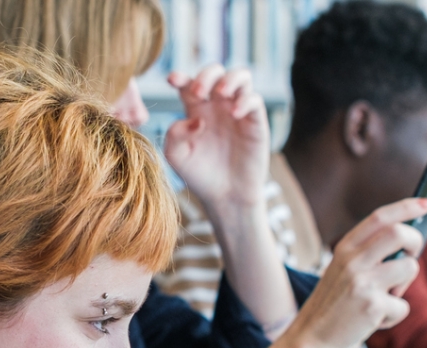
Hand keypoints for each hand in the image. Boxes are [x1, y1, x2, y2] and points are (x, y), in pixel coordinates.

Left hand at [163, 65, 270, 218]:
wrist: (225, 196)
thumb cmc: (199, 175)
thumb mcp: (177, 156)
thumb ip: (175, 134)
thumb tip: (195, 119)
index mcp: (194, 109)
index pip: (187, 83)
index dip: (180, 77)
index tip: (172, 79)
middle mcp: (216, 105)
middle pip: (215, 72)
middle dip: (206, 75)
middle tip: (198, 92)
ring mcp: (237, 111)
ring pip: (240, 77)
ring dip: (230, 78)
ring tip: (221, 93)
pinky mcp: (255, 122)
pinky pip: (255, 99)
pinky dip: (245, 100)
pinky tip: (234, 113)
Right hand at [285, 198, 426, 347]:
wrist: (310, 340)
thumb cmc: (333, 307)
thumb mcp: (342, 272)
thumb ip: (367, 256)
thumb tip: (408, 244)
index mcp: (344, 249)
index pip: (380, 217)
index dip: (406, 207)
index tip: (426, 204)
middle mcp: (352, 261)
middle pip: (399, 234)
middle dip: (416, 242)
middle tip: (412, 255)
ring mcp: (362, 282)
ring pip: (409, 268)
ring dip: (405, 286)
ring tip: (385, 299)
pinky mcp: (372, 306)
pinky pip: (403, 305)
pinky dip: (394, 316)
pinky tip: (375, 321)